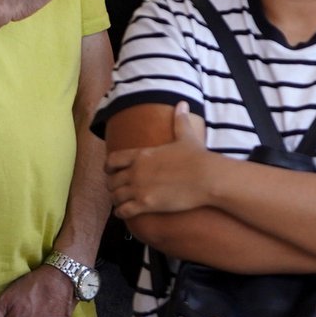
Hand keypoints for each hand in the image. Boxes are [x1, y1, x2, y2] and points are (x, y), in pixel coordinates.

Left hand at [107, 102, 213, 218]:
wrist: (208, 177)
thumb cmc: (197, 157)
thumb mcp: (187, 136)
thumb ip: (180, 121)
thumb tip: (183, 103)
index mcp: (142, 154)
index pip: (112, 160)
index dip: (108, 167)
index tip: (112, 171)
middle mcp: (136, 171)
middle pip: (111, 181)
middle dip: (113, 185)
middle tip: (120, 189)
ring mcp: (139, 188)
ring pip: (115, 197)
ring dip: (117, 200)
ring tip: (123, 202)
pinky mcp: (145, 204)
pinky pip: (123, 211)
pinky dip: (121, 213)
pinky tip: (126, 212)